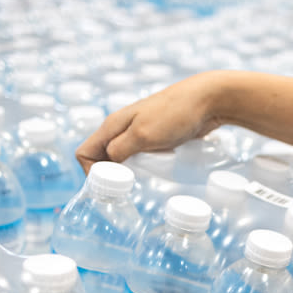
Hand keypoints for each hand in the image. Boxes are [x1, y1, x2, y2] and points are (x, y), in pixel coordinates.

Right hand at [75, 71, 228, 172]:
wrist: (208, 101)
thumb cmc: (175, 114)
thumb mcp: (143, 134)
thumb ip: (121, 149)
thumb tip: (108, 166)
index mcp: (112, 125)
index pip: (85, 152)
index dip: (91, 172)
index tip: (110, 187)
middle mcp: (121, 128)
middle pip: (102, 158)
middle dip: (109, 177)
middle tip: (127, 191)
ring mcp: (138, 133)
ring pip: (121, 159)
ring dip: (126, 174)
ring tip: (141, 185)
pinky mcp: (154, 138)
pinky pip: (139, 157)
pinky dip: (141, 168)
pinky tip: (154, 175)